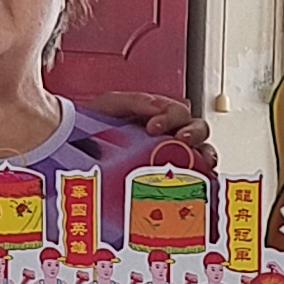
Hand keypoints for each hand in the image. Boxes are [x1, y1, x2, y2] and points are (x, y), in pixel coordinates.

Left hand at [84, 91, 215, 168]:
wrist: (77, 147)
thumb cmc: (95, 125)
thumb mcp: (110, 105)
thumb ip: (135, 100)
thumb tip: (157, 107)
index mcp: (159, 115)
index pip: (178, 112)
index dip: (171, 117)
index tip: (153, 126)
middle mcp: (169, 134)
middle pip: (196, 129)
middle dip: (193, 134)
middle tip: (180, 140)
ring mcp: (171, 154)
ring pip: (202, 151)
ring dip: (205, 155)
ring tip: (201, 162)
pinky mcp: (169, 176)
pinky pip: (195, 176)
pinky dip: (203, 178)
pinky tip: (201, 182)